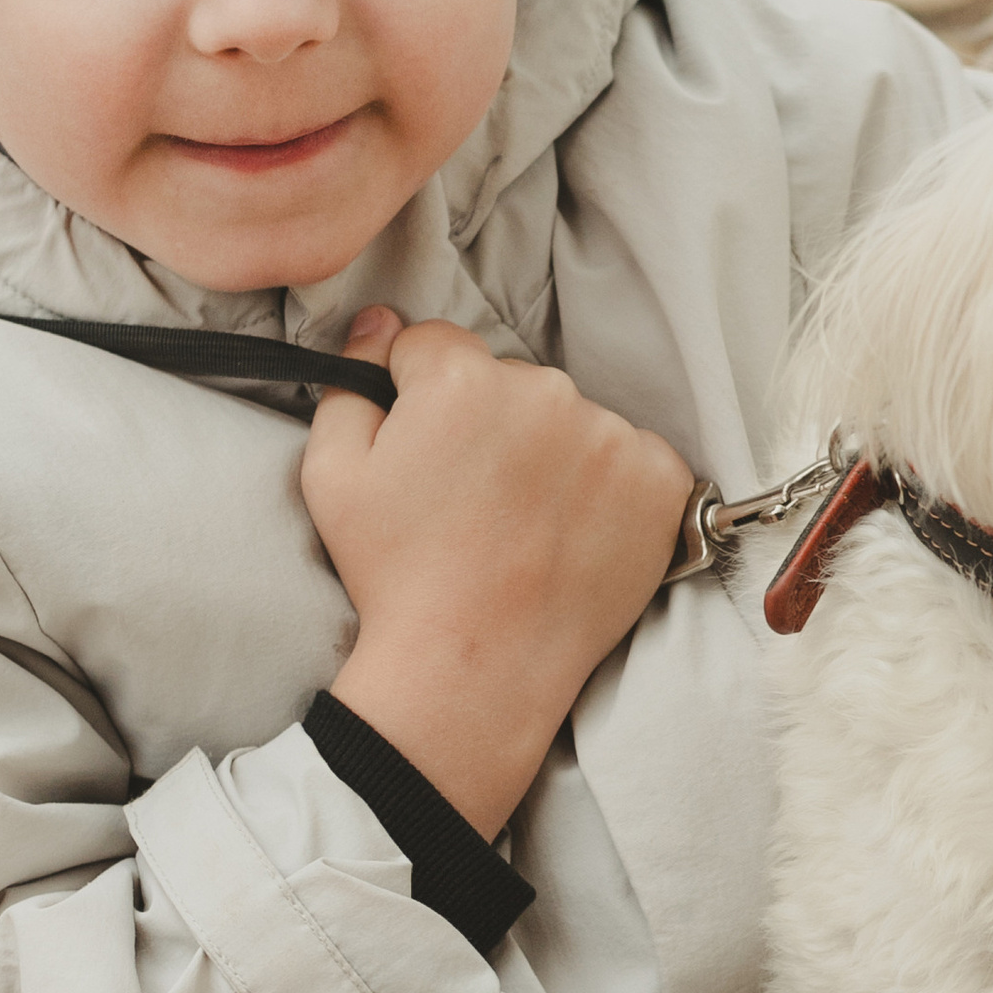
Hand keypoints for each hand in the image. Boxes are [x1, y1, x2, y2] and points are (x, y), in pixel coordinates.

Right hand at [300, 308, 693, 839]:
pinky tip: (573, 532)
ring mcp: (610, 435)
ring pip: (571, 419)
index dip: (416, 392)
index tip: (423, 447)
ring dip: (551, 452)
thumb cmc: (396, 576)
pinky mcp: (660, 480)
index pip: (435, 347)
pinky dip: (610, 486)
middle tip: (473, 499)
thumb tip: (378, 325)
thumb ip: (349, 388)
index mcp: (462, 378)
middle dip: (489, 422)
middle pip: (508, 381)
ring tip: (523, 524)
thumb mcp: (333, 477)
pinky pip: (632, 458)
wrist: (476, 666)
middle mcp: (545, 390)